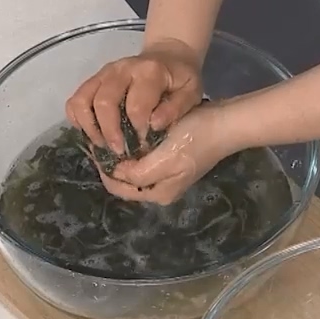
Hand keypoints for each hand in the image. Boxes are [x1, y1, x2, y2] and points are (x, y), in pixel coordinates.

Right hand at [65, 38, 203, 155]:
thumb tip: (154, 125)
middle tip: (120, 152)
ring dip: (90, 128)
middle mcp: (122, 69)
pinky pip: (75, 100)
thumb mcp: (190, 92)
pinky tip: (92, 134)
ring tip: (103, 146)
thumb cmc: (180, 80)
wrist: (167, 56)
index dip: (137, 130)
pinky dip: (78, 120)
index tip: (144, 146)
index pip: (135, 105)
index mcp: (149, 72)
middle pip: (104, 102)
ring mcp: (104, 73)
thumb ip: (176, 108)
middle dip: (110, 132)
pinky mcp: (94, 79)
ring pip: (83, 100)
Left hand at [102, 103, 233, 204]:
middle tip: (99, 139)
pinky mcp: (172, 161)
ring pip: (133, 170)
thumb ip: (137, 171)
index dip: (103, 169)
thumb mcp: (164, 158)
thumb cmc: (194, 139)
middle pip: (124, 181)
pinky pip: (144, 160)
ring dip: (121, 156)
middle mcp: (161, 190)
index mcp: (158, 194)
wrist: (225, 124)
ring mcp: (167, 176)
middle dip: (110, 163)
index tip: (94, 146)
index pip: (118, 188)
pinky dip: (133, 150)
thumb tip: (116, 171)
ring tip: (110, 135)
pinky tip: (128, 134)